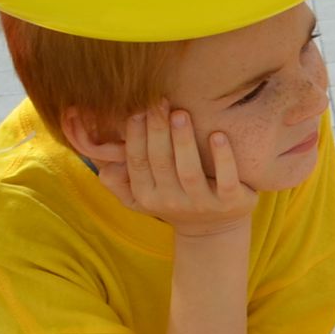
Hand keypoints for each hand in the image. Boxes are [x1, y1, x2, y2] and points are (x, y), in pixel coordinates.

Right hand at [91, 105, 254, 237]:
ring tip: (181, 114)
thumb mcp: (141, 198)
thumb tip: (103, 164)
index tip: (138, 109)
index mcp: (147, 195)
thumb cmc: (173, 201)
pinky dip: (223, 157)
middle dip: (157, 131)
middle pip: (160, 162)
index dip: (135, 136)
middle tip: (158, 102)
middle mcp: (171, 202)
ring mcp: (202, 203)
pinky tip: (218, 135)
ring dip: (184, 141)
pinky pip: (226, 179)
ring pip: (189, 171)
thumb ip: (119, 182)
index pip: (137, 162)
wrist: (213, 231)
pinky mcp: (231, 202)